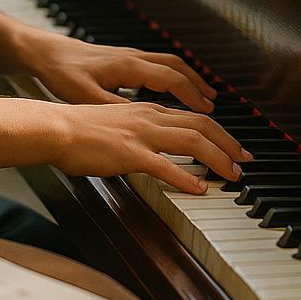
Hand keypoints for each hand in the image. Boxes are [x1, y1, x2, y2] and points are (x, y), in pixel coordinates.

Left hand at [29, 34, 216, 112]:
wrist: (45, 52)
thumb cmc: (62, 73)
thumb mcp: (86, 95)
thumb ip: (114, 106)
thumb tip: (141, 118)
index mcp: (128, 65)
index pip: (170, 77)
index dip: (191, 94)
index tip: (208, 109)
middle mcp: (133, 57)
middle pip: (177, 67)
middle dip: (198, 84)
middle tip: (215, 103)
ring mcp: (129, 56)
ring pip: (168, 63)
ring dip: (188, 79)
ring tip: (203, 97)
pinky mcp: (122, 60)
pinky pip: (157, 65)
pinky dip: (173, 77)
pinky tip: (172, 91)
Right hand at [52, 101, 252, 193]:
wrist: (56, 127)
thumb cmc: (80, 129)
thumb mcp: (118, 124)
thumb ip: (140, 132)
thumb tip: (156, 150)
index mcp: (148, 110)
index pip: (194, 117)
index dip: (219, 132)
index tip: (234, 147)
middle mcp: (150, 117)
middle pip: (202, 125)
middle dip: (229, 143)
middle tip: (245, 161)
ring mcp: (141, 134)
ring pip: (191, 141)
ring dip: (217, 158)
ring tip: (231, 175)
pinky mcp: (129, 153)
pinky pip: (165, 166)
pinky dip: (186, 178)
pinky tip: (199, 189)